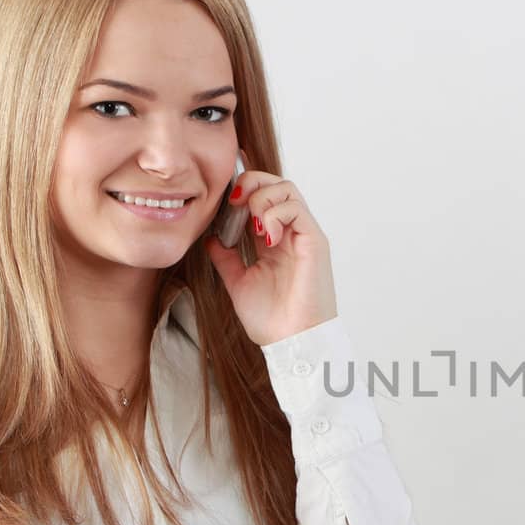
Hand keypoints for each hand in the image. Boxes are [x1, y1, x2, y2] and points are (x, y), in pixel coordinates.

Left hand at [205, 148, 337, 344]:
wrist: (290, 341)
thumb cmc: (271, 319)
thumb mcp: (238, 282)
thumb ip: (226, 258)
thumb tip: (210, 238)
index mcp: (273, 241)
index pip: (261, 198)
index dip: (242, 191)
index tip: (224, 203)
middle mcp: (290, 234)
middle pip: (276, 184)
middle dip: (252, 183)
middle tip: (235, 201)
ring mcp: (303, 236)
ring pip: (288, 189)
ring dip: (262, 197)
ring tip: (252, 223)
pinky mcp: (314, 242)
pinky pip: (296, 208)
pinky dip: (274, 214)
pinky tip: (264, 236)